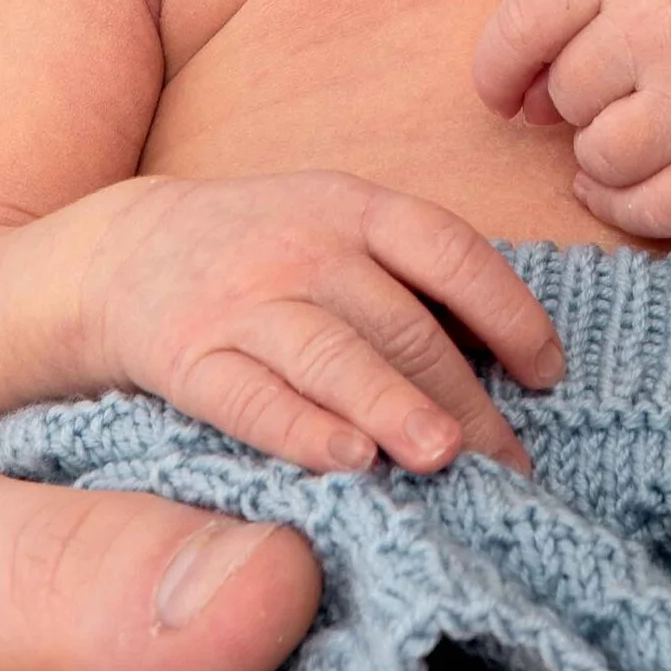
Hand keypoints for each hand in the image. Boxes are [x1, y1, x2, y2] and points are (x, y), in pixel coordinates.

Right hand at [85, 175, 564, 476]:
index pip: (448, 251)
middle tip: (510, 462)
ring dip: (395, 406)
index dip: (506, 310)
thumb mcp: (335, 227)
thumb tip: (504, 357)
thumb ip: (406, 277)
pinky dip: (302, 429)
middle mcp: (304, 247)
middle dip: (464, 396)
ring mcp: (243, 300)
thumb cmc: (262, 252)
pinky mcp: (187, 356)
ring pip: (333, 354)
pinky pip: (251, 397)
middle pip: (400, 323)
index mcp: (354, 207)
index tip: (548, 373)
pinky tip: (348, 461)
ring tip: (447, 457)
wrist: (123, 253)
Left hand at [471, 0, 670, 238]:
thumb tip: (510, 103)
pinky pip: (655, 211)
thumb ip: (582, 8)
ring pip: (600, 159)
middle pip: (564, 98)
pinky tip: (644, 190)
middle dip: (580, 111)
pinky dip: (633, 212)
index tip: (509, 101)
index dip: (499, 73)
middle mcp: (666, 16)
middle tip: (627, 101)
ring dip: (605, 165)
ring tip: (638, 145)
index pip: (522, 23)